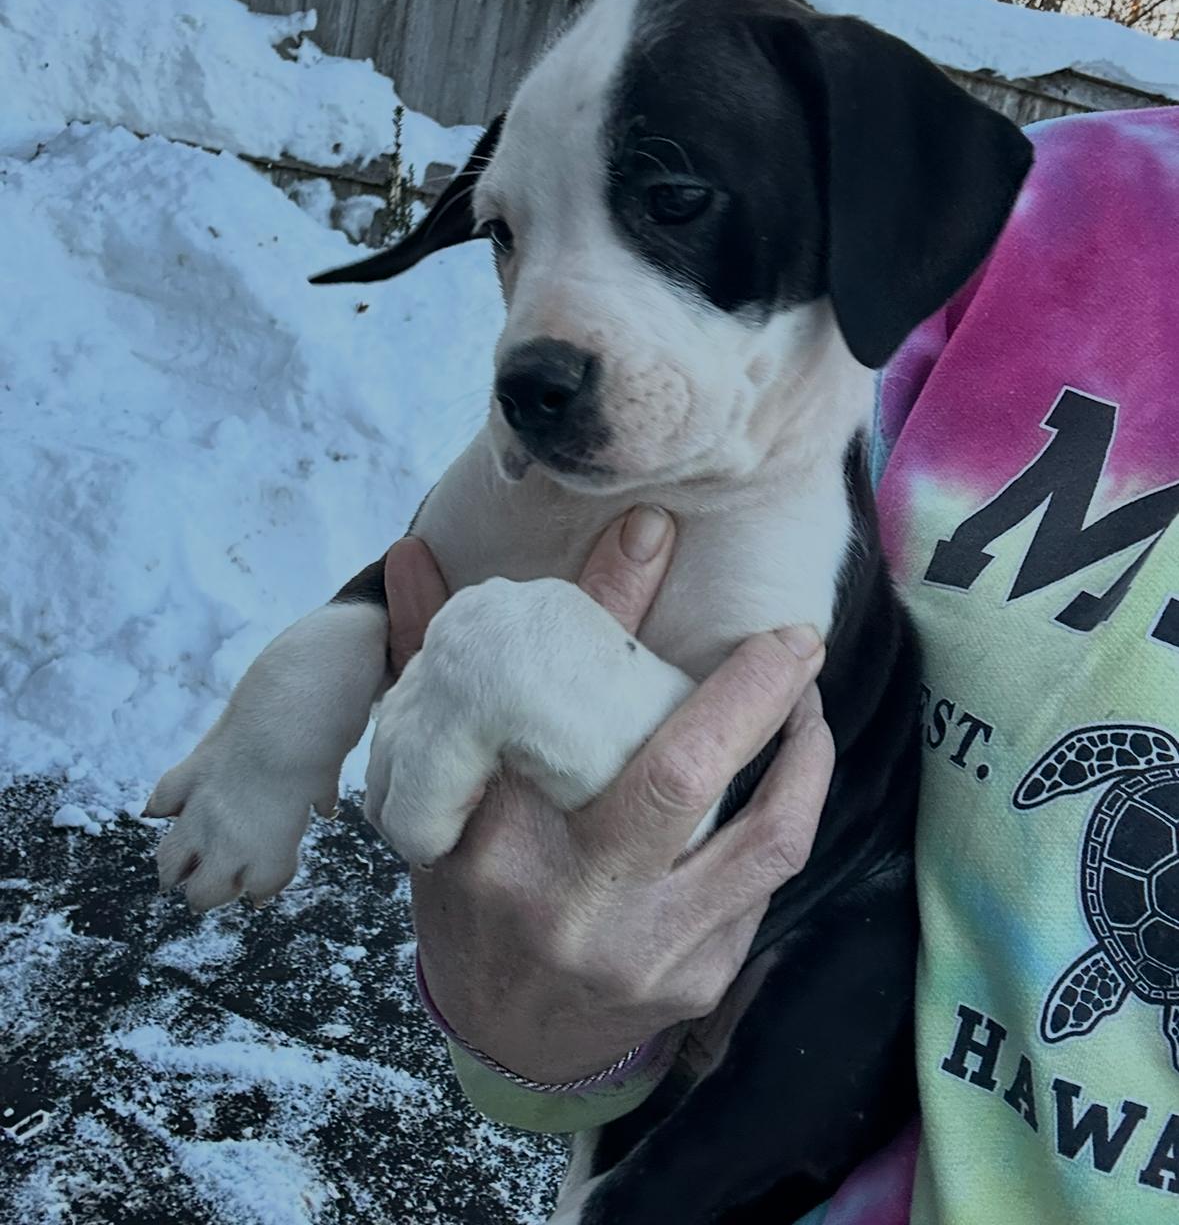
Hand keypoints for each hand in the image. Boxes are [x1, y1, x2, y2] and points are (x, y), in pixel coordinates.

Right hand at [386, 508, 833, 1083]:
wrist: (507, 1038)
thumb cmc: (470, 891)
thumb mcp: (444, 790)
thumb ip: (428, 670)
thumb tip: (408, 557)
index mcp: (493, 840)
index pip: (553, 705)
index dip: (610, 608)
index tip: (655, 534)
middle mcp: (570, 900)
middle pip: (679, 775)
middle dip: (752, 689)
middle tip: (794, 634)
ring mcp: (644, 949)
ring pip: (764, 837)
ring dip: (803, 756)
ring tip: (806, 702)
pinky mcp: (699, 979)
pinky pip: (766, 883)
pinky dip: (786, 814)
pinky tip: (786, 777)